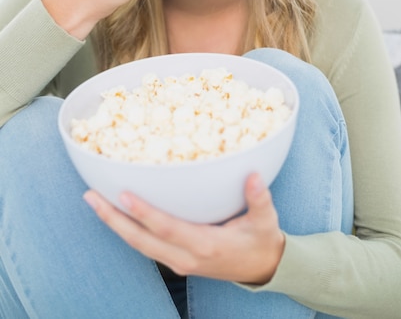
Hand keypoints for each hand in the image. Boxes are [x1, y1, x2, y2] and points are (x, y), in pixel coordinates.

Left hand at [83, 173, 284, 284]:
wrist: (263, 269)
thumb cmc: (261, 241)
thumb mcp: (266, 221)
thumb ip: (259, 199)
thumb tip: (254, 176)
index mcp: (205, 245)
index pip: (166, 228)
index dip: (144, 213)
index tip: (123, 194)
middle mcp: (185, 256)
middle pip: (140, 240)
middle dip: (113, 219)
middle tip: (90, 196)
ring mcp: (178, 261)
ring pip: (138, 244)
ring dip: (114, 224)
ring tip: (95, 201)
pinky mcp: (176, 260)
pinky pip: (145, 245)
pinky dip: (127, 230)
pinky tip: (116, 214)